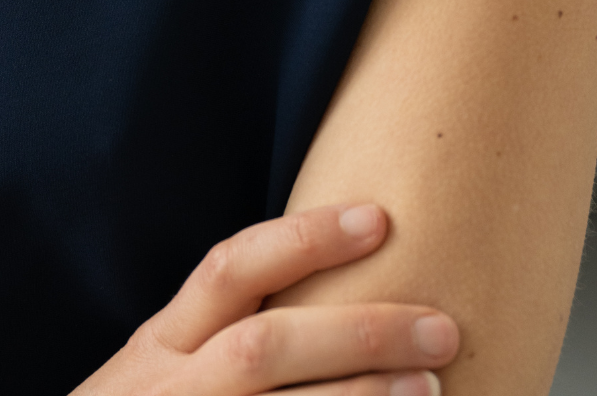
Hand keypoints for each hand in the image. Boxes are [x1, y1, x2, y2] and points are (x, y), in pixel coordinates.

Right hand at [74, 205, 459, 395]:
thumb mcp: (154, 376)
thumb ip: (215, 340)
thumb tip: (327, 305)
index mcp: (158, 348)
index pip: (229, 270)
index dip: (303, 239)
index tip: (379, 217)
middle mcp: (169, 389)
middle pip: (267, 346)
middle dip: (359, 332)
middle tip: (442, 327)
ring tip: (433, 389)